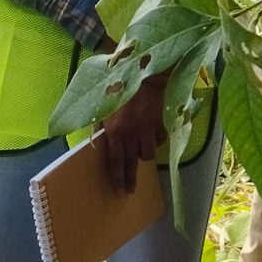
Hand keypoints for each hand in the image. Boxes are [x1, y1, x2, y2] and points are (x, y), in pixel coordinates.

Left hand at [99, 76, 168, 194]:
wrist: (144, 70)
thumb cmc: (119, 86)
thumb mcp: (104, 105)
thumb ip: (101, 125)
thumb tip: (99, 141)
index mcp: (114, 130)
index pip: (115, 161)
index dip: (117, 178)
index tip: (118, 192)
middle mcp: (131, 133)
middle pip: (131, 163)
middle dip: (130, 179)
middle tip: (130, 191)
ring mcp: (148, 129)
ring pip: (148, 153)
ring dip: (144, 154)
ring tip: (141, 151)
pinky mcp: (161, 123)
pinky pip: (160, 139)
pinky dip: (156, 139)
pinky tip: (153, 133)